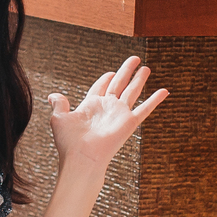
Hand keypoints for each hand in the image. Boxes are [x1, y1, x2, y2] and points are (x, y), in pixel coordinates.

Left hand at [48, 56, 166, 176]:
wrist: (81, 157)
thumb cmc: (69, 142)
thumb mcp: (59, 118)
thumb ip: (59, 104)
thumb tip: (52, 96)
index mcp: (91, 106)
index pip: (101, 87)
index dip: (106, 78)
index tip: (111, 72)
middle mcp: (107, 108)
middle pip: (119, 84)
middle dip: (126, 71)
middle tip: (135, 59)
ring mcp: (119, 114)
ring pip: (132, 91)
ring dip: (139, 79)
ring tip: (146, 67)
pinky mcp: (129, 122)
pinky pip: (145, 108)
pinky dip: (155, 99)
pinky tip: (165, 90)